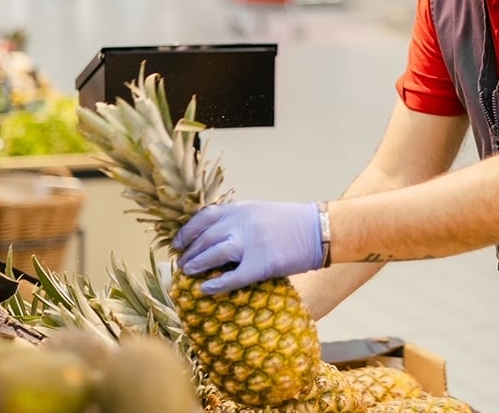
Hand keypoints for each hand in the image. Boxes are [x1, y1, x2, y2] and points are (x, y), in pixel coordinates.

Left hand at [173, 201, 323, 294]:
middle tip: (182, 263)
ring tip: (188, 273)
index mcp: (241, 208)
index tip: (178, 242)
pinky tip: (206, 289)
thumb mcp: (261, 211)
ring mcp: (251, 243)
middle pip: (204, 238)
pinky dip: (215, 284)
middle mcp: (242, 222)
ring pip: (212, 255)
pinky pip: (232, 277)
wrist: (320, 229)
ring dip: (196, 264)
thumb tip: (215, 237)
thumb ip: (238, 220)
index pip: (203, 217)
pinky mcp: (262, 264)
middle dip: (189, 251)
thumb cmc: (293, 222)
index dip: (187, 231)